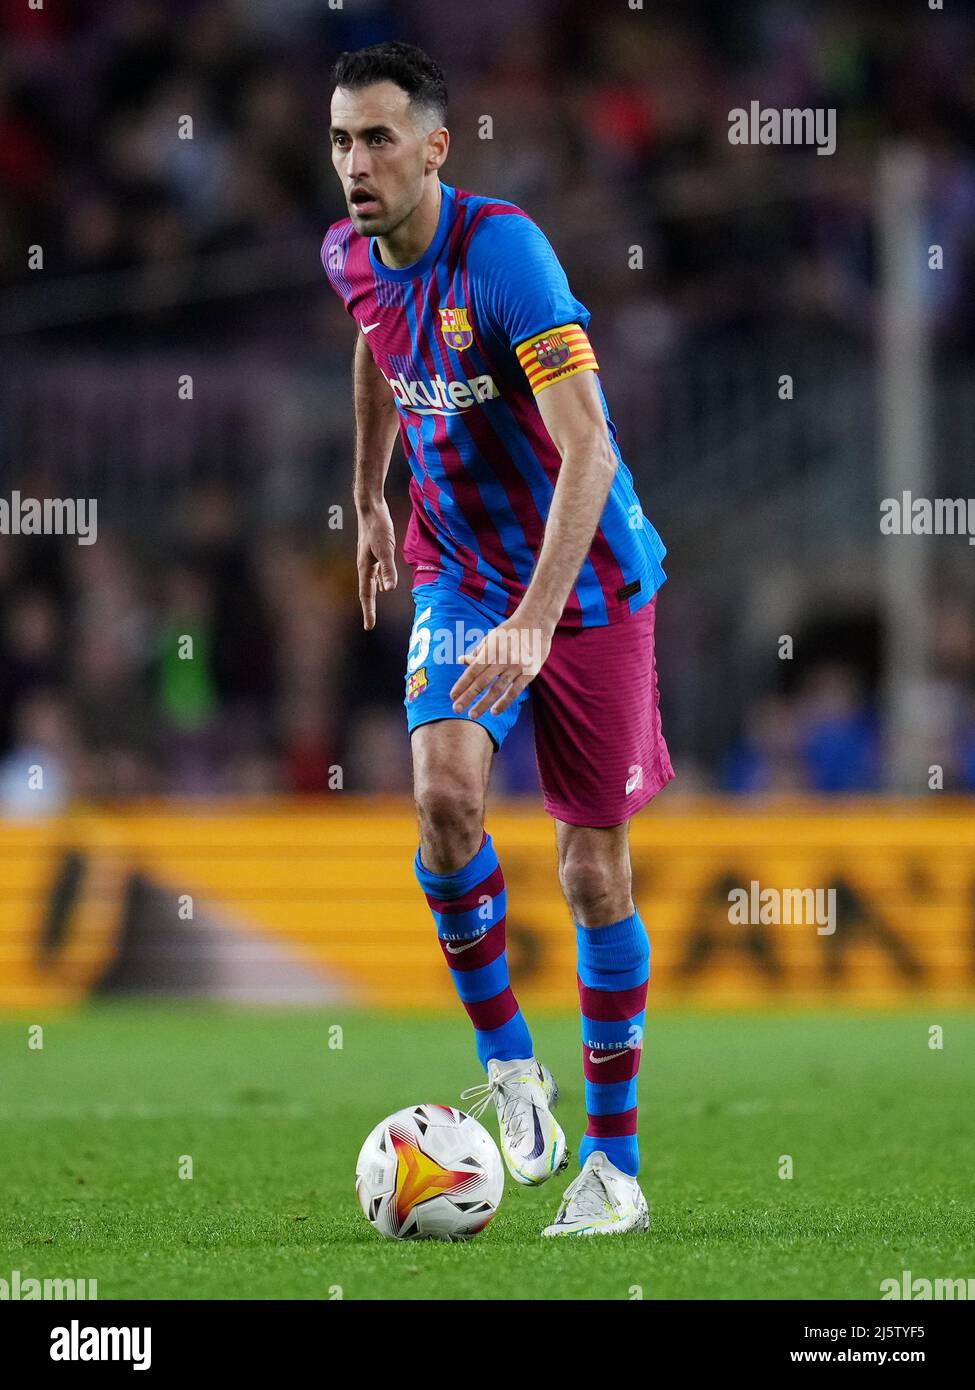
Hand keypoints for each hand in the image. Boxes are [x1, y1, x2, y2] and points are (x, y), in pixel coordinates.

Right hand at [356, 500, 397, 629]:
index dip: (368, 611)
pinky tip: (385, 584)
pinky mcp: (374, 551)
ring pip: (371, 582)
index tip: (369, 627)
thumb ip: (388, 569)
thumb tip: (389, 590)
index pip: (366, 594)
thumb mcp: (386, 548)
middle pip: (367, 591)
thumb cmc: (378, 526)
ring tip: (374, 608)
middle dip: (368, 607)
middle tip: (369, 623)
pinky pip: (376, 572)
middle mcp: (365, 565)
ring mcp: (368, 558)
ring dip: (373, 595)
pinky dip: (380, 581)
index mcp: (365, 567)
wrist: (370, 507)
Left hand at [449, 612, 553, 718]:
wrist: (537, 622)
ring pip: (498, 689)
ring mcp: (517, 666)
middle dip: (468, 697)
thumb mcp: (491, 637)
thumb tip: (460, 660)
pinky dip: (504, 702)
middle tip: (456, 709)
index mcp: (491, 650)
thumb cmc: (510, 631)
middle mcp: (503, 659)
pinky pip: (515, 691)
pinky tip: (494, 711)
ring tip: (473, 715)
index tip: (452, 696)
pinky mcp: (529, 673)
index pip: (473, 671)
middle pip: (482, 682)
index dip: (462, 684)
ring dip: (484, 704)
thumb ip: (477, 651)